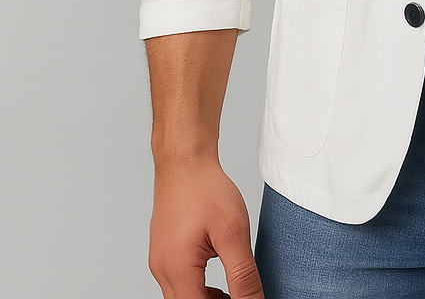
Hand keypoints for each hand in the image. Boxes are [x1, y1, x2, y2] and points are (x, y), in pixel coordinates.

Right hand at [149, 157, 263, 298]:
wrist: (185, 161)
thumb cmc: (206, 189)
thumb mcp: (233, 232)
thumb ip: (242, 274)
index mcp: (176, 269)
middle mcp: (162, 270)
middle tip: (241, 296)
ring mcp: (159, 261)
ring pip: (181, 297)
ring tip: (233, 292)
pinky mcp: (163, 252)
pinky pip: (179, 282)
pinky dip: (198, 287)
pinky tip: (219, 278)